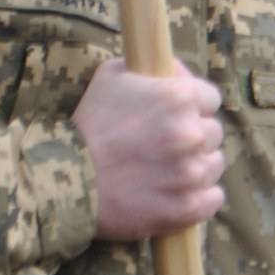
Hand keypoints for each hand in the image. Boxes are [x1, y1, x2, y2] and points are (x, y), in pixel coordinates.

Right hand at [74, 58, 225, 240]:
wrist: (60, 179)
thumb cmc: (87, 124)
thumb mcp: (113, 76)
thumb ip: (153, 67)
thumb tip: (179, 72)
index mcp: (179, 97)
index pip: (211, 99)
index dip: (194, 108)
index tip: (176, 118)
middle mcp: (191, 132)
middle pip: (213, 133)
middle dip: (194, 138)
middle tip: (164, 147)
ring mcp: (191, 172)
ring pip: (214, 166)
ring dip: (196, 167)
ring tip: (165, 172)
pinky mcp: (187, 207)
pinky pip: (213, 199)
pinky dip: (199, 198)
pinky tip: (175, 194)